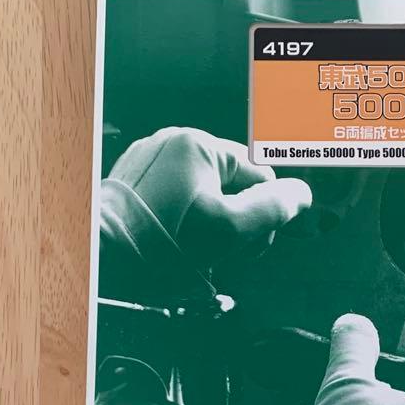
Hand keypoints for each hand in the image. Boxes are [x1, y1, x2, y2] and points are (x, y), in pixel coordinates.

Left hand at [107, 127, 311, 265]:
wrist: (101, 262)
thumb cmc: (162, 245)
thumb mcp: (229, 230)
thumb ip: (273, 209)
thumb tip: (302, 194)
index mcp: (198, 144)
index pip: (259, 178)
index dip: (261, 215)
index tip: (245, 245)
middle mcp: (172, 142)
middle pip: (231, 185)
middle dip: (234, 221)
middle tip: (219, 253)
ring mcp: (148, 160)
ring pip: (204, 193)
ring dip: (209, 225)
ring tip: (192, 252)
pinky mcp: (133, 181)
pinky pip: (176, 198)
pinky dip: (182, 221)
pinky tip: (173, 244)